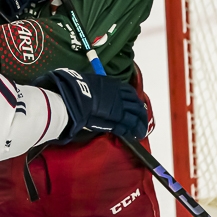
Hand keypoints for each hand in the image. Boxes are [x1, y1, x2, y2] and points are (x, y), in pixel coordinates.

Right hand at [33, 68, 147, 143]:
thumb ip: (97, 85)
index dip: (133, 100)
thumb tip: (93, 86)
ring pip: (135, 117)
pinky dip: (130, 131)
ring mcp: (119, 109)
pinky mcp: (115, 122)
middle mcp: (120, 96)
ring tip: (140, 130)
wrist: (74, 98)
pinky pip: (126, 127)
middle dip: (140, 113)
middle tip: (141, 119)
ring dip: (139, 124)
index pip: (130, 93)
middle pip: (136, 105)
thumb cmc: (78, 87)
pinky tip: (132, 134)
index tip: (134, 104)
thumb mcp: (90, 81)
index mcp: (114, 85)